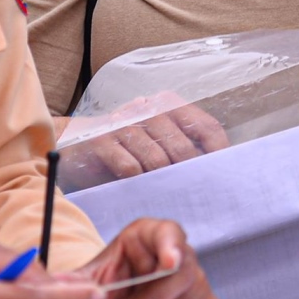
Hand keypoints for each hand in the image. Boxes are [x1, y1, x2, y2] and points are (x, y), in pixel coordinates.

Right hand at [58, 95, 229, 189]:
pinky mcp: (100, 139)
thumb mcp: (157, 142)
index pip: (205, 126)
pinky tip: (136, 186)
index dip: (218, 151)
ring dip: (161, 179)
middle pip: (182, 145)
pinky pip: (128, 166)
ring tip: (163, 193)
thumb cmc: (126, 148)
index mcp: (168, 105)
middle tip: (191, 193)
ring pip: (156, 157)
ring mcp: (123, 123)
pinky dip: (136, 180)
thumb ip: (183, 148)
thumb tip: (216, 171)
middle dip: (188, 173)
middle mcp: (148, 109)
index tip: (224, 173)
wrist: (74, 144)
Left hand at [76, 218, 218, 298]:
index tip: (169, 263)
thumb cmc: (107, 288)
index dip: (171, 247)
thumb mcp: (89, 279)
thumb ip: (76, 282)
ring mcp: (197, 283)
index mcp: (153, 235)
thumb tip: (58, 286)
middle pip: (175, 280)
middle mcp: (182, 256)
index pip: (170, 234)